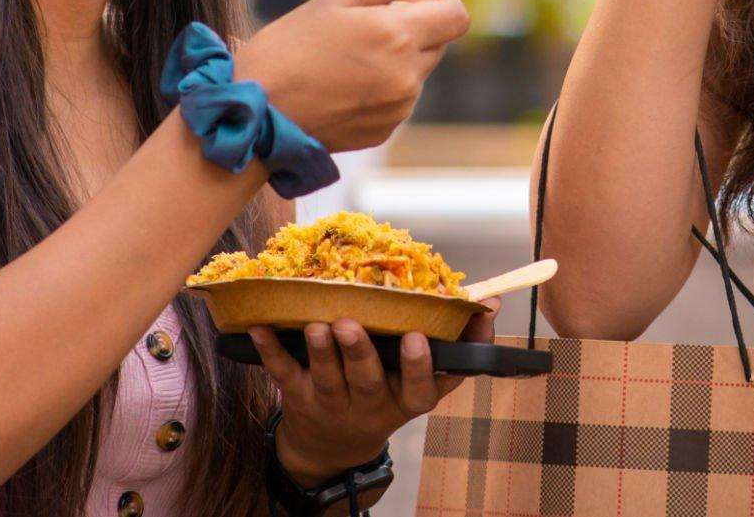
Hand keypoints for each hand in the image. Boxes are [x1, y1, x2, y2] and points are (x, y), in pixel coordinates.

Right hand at [234, 0, 469, 151]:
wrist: (253, 114)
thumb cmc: (289, 47)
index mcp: (398, 36)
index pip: (457, 15)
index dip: (439, 2)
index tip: (409, 1)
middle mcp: (407, 77)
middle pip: (437, 42)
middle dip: (411, 29)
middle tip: (361, 28)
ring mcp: (398, 109)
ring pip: (416, 72)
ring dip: (395, 60)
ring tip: (343, 61)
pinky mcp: (384, 131)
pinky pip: (397, 101)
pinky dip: (380, 89)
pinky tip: (340, 88)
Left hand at [254, 300, 499, 486]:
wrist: (332, 449)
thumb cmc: (387, 397)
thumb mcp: (424, 382)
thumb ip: (458, 346)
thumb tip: (491, 304)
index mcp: (406, 401)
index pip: (420, 390)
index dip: (419, 367)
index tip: (416, 338)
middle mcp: (370, 406)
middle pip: (366, 382)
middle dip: (359, 353)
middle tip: (351, 324)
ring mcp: (332, 404)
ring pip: (326, 379)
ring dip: (321, 351)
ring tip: (318, 325)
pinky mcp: (298, 398)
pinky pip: (284, 374)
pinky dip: (271, 351)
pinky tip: (262, 328)